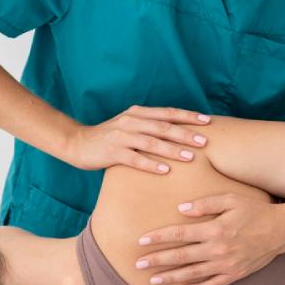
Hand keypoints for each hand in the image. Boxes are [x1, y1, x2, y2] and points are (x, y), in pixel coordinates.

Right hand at [66, 105, 210, 172]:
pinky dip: (151, 164)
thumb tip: (180, 132)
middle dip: (186, 134)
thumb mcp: (130, 125)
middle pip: (163, 126)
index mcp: (138, 113)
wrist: (77, 143)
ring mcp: (121, 136)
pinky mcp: (112, 152)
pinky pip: (135, 159)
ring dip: (172, 149)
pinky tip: (165, 171)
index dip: (188, 116)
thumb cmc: (110, 137)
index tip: (207, 121)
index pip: (168, 113)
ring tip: (191, 157)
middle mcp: (131, 121)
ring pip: (152, 142)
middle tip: (205, 141)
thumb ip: (150, 126)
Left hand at [136, 194, 284, 284]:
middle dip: (157, 260)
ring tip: (153, 280)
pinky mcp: (234, 275)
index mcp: (215, 229)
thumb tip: (181, 209)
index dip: (159, 237)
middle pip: (180, 257)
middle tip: (138, 264)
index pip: (179, 234)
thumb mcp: (231, 199)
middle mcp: (218, 250)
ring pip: (192, 274)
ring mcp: (226, 265)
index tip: (142, 240)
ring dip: (171, 278)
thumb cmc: (256, 211)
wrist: (282, 230)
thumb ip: (205, 203)